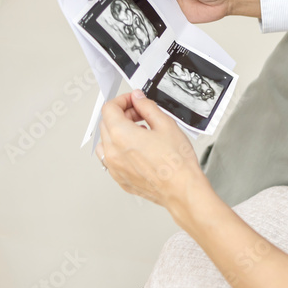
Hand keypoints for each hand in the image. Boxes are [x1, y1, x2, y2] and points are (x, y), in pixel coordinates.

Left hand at [96, 90, 208, 218]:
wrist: (181, 188)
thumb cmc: (176, 162)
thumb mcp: (166, 124)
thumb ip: (147, 108)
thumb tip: (139, 99)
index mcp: (121, 135)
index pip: (109, 109)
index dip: (122, 100)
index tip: (134, 100)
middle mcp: (112, 152)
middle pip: (106, 124)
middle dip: (122, 114)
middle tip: (140, 113)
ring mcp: (114, 168)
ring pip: (106, 142)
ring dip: (118, 132)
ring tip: (140, 132)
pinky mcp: (120, 179)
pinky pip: (112, 159)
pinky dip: (120, 149)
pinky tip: (139, 149)